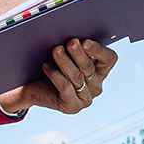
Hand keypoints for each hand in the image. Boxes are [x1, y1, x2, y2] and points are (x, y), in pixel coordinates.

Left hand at [0, 38, 117, 115]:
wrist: (34, 87)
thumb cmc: (52, 66)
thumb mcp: (66, 54)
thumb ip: (75, 46)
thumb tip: (75, 36)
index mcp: (100, 70)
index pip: (109, 58)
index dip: (98, 50)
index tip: (85, 41)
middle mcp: (96, 86)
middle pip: (90, 67)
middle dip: (79, 54)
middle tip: (70, 42)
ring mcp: (86, 98)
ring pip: (77, 77)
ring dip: (65, 62)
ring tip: (56, 50)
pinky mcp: (72, 107)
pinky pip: (66, 88)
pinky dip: (55, 75)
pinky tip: (46, 66)